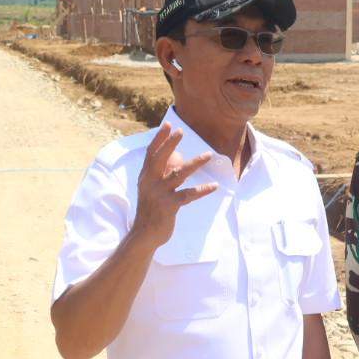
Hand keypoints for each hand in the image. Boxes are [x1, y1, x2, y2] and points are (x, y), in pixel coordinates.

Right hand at [130, 123, 217, 250]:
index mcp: (145, 177)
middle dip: (170, 144)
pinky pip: (188, 195)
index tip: (168, 125)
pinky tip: (213, 186)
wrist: (145, 234)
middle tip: (181, 131)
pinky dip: (202, 190)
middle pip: (160, 158)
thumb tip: (177, 158)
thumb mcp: (151, 189)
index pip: (151, 153)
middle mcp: (150, 182)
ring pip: (179, 174)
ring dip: (195, 163)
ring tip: (208, 155)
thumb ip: (162, 173)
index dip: (159, 138)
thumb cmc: (151, 209)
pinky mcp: (169, 206)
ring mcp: (159, 194)